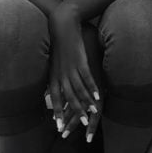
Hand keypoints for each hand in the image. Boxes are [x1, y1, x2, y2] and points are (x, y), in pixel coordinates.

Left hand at [48, 3, 99, 135]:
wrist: (63, 25)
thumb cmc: (59, 44)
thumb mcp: (54, 62)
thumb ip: (55, 76)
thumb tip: (52, 89)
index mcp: (53, 75)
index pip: (55, 98)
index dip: (58, 112)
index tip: (59, 126)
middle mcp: (61, 74)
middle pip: (68, 97)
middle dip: (75, 112)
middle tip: (80, 124)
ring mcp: (71, 68)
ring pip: (79, 89)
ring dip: (86, 102)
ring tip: (93, 111)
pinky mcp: (80, 61)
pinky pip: (87, 78)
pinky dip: (92, 87)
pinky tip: (98, 94)